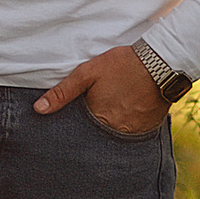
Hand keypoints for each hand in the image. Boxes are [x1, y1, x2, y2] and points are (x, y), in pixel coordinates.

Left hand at [35, 45, 167, 135]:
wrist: (160, 62)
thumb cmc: (121, 65)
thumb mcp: (87, 73)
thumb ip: (63, 92)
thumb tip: (38, 109)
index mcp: (97, 118)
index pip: (80, 132)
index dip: (77, 127)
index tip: (76, 122)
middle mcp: (115, 130)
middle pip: (98, 135)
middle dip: (94, 129)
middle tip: (99, 112)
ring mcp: (134, 132)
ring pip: (116, 135)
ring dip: (112, 127)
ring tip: (114, 112)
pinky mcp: (149, 129)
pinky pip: (134, 134)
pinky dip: (129, 126)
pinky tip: (128, 113)